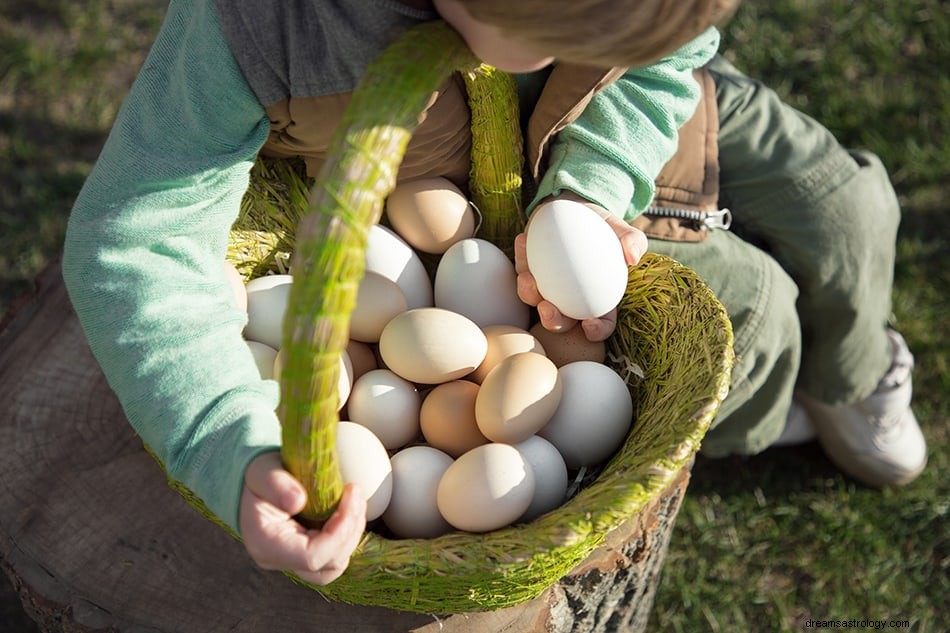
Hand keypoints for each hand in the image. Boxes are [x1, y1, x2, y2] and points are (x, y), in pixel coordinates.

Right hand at [239, 451, 366, 585]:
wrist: (250, 480)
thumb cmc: (257, 474)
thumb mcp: (263, 472)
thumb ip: (276, 484)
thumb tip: (298, 501)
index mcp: (265, 544)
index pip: (311, 557)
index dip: (339, 532)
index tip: (350, 497)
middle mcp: (278, 559)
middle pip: (328, 565)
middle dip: (350, 530)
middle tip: (356, 493)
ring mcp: (292, 560)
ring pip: (334, 565)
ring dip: (352, 533)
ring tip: (356, 501)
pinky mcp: (305, 553)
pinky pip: (333, 556)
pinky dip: (347, 535)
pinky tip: (349, 510)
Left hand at [515, 194, 647, 340]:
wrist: (575, 207)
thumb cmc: (602, 224)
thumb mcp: (619, 229)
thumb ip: (632, 240)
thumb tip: (633, 257)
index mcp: (598, 298)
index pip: (601, 323)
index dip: (597, 330)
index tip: (590, 326)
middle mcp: (570, 300)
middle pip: (562, 321)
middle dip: (553, 321)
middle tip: (547, 308)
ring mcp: (547, 288)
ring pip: (535, 300)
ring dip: (528, 293)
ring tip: (527, 278)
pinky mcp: (529, 271)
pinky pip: (522, 269)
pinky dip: (521, 257)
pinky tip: (522, 240)